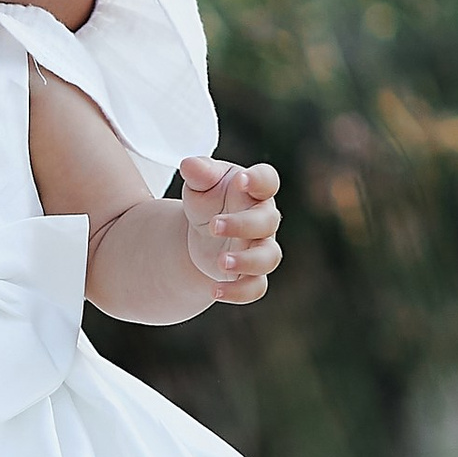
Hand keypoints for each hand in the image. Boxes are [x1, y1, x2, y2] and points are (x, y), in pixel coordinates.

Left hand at [179, 155, 280, 305]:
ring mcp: (260, 248)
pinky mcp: (251, 273)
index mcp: (254, 190)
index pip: (268, 180)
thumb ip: (199, 172)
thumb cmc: (208, 200)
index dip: (259, 180)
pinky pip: (256, 287)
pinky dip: (238, 292)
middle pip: (267, 222)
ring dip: (247, 261)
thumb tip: (189, 164)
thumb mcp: (200, 183)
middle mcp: (264, 219)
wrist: (202, 234)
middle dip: (242, 225)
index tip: (240, 180)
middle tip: (213, 226)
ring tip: (221, 262)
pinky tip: (214, 291)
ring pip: (269, 258)